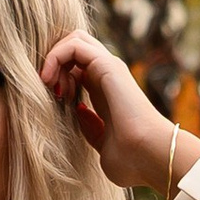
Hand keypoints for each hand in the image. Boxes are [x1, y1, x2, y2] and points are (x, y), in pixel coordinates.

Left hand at [43, 26, 199, 195]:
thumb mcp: (103, 146)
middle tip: (50, 89)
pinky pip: (73, 45)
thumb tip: (79, 111)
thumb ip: (92, 129)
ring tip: (49, 84)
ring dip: (53, 57)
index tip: (54, 102)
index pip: (76, 65)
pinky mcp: (107, 65)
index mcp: (105, 91)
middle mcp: (108, 75)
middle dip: (54, 61)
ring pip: (73, 38)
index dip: (58, 76)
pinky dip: (55, 57)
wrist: (151, 158)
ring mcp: (109, 67)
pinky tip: (50, 80)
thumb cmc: (134, 161)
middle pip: (74, 46)